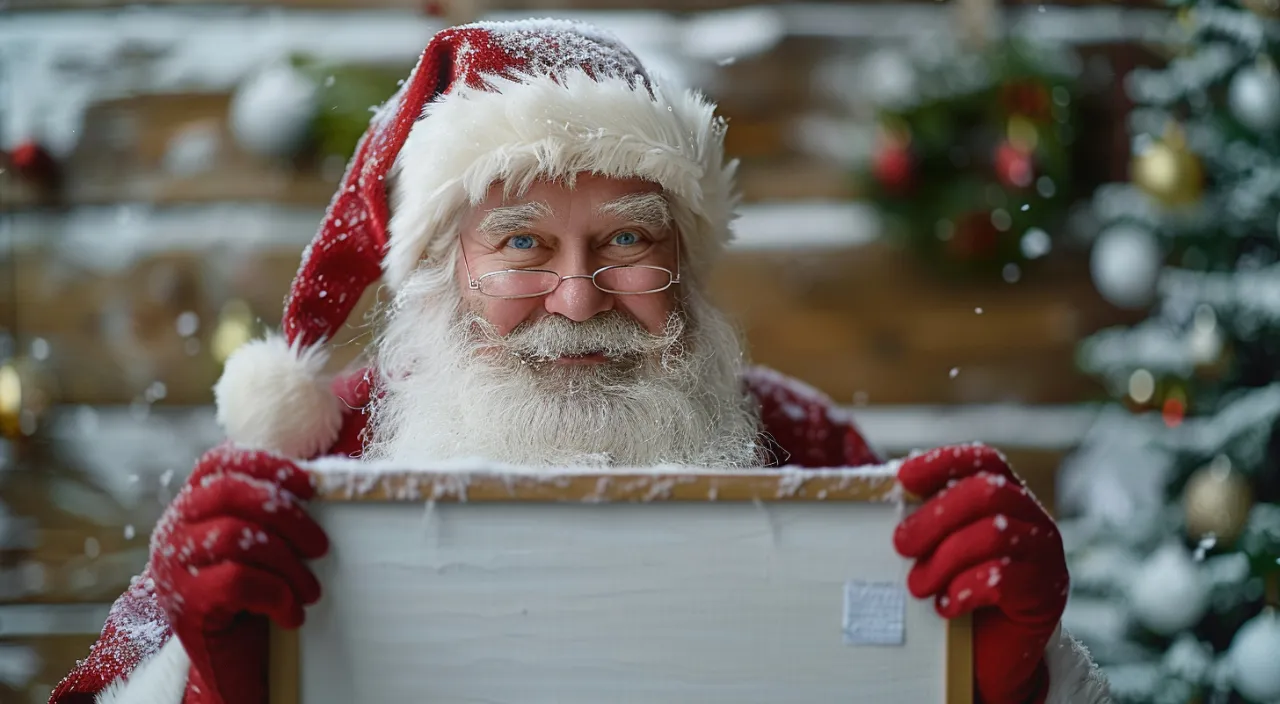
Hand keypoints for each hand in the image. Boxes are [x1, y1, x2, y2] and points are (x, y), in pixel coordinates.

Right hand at [149, 444, 328, 703]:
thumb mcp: (260, 548)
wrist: (232, 667)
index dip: (265, 464)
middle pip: (229, 492)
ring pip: (237, 536)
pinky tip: (292, 615)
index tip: (309, 485)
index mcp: (193, 507)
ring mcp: (172, 567)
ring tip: (310, 590)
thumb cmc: (253, 599)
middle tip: (321, 547)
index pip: (218, 463)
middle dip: (287, 514)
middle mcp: (173, 530)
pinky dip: (277, 595)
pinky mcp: (184, 604)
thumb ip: (271, 513)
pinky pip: (237, 580)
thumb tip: (322, 481)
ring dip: (289, 563)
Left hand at [892, 444, 1067, 703]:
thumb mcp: (939, 550)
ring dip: (944, 559)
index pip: (984, 460)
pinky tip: (946, 607)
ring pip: (994, 534)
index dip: (945, 462)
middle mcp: (1033, 520)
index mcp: (1008, 499)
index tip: (904, 477)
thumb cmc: (958, 594)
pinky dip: (965, 589)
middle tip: (900, 545)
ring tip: (917, 585)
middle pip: (987, 492)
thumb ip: (925, 521)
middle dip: (935, 516)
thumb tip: (883, 490)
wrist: (990, 660)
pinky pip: (1003, 578)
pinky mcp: (1047, 593)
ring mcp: (1045, 555)